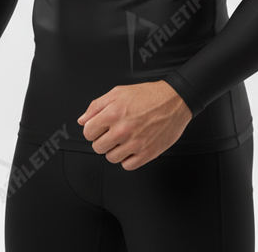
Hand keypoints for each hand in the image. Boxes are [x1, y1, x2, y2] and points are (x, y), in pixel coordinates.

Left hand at [77, 80, 191, 169]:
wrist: (175, 101)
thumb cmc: (148, 95)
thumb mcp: (118, 92)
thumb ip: (96, 106)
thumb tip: (82, 120)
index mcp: (113, 113)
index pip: (88, 132)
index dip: (93, 129)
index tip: (100, 127)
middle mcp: (122, 130)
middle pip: (97, 147)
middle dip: (103, 139)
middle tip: (113, 132)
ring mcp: (135, 144)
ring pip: (111, 158)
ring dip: (115, 149)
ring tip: (125, 138)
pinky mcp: (147, 154)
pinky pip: (127, 165)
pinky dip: (128, 158)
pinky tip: (133, 146)